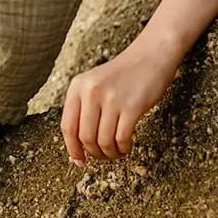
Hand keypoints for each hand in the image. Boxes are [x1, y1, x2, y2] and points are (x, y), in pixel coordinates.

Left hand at [60, 44, 178, 165]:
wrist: (149, 56)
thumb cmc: (122, 75)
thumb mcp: (94, 83)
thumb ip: (84, 107)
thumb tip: (77, 146)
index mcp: (77, 86)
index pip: (67, 126)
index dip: (72, 148)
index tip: (79, 161)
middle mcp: (91, 92)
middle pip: (85, 137)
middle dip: (94, 153)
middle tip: (103, 156)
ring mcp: (111, 98)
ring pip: (103, 141)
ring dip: (110, 153)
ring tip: (116, 152)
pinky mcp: (132, 106)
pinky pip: (121, 138)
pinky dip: (123, 149)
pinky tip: (126, 147)